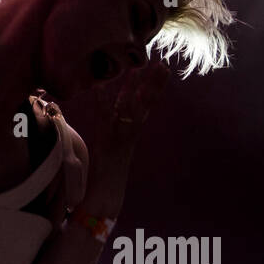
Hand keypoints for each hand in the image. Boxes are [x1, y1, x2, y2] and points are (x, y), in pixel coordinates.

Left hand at [78, 58, 169, 193]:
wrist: (105, 200)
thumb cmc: (105, 177)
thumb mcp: (111, 152)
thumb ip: (114, 135)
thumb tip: (111, 119)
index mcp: (130, 135)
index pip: (144, 106)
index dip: (152, 87)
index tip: (160, 68)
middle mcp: (129, 135)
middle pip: (145, 105)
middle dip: (153, 84)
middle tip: (162, 64)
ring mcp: (121, 139)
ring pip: (132, 110)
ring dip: (136, 89)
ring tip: (140, 70)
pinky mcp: (108, 144)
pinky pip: (106, 119)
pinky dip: (103, 102)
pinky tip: (101, 86)